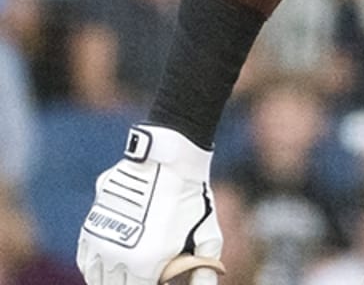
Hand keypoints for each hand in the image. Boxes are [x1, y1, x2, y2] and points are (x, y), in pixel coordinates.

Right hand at [78, 125, 223, 284]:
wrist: (167, 160)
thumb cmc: (191, 199)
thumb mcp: (208, 237)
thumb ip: (204, 271)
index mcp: (145, 264)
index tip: (159, 280)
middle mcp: (117, 256)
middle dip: (131, 284)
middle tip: (146, 275)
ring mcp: (99, 240)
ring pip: (97, 279)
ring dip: (111, 281)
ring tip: (128, 276)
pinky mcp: (90, 225)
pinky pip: (86, 260)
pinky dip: (95, 269)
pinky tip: (109, 268)